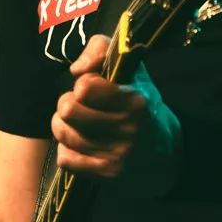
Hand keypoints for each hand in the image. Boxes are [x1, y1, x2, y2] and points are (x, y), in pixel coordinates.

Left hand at [51, 34, 180, 192]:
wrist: (158, 140)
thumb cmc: (133, 96)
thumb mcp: (123, 64)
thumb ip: (98, 49)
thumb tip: (76, 70)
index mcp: (134, 99)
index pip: (84, 87)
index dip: (82, 84)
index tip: (91, 87)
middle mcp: (129, 127)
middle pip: (67, 110)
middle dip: (67, 104)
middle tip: (78, 105)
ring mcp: (120, 152)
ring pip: (63, 134)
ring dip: (65, 126)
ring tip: (78, 123)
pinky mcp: (109, 171)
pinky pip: (66, 159)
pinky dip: (68, 150)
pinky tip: (82, 144)